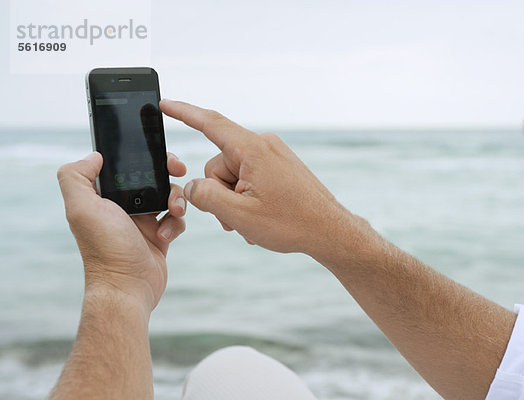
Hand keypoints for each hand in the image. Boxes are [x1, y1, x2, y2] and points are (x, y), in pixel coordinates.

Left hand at [57, 152, 186, 313]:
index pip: (125, 166)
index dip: (142, 157)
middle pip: (151, 177)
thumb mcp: (82, 209)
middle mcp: (122, 207)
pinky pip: (176, 219)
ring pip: (168, 195)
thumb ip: (76, 177)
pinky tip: (165, 235)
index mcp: (103, 196)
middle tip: (178, 170)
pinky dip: (176, 223)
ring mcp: (142, 221)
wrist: (128, 288)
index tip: (158, 156)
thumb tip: (94, 156)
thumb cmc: (105, 250)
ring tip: (173, 211)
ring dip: (176, 199)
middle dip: (167, 172)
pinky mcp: (159, 236)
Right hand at [159, 99, 358, 257]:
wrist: (331, 232)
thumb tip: (192, 187)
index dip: (183, 113)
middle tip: (236, 219)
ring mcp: (274, 156)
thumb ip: (206, 197)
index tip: (165, 104)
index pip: (210, 124)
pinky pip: (250, 179)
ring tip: (252, 223)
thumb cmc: (291, 223)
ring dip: (235, 202)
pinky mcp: (280, 168)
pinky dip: (248, 200)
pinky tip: (261, 219)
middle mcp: (264, 146)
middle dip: (220, 195)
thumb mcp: (238, 214)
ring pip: (234, 177)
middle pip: (219, 165)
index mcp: (253, 150)